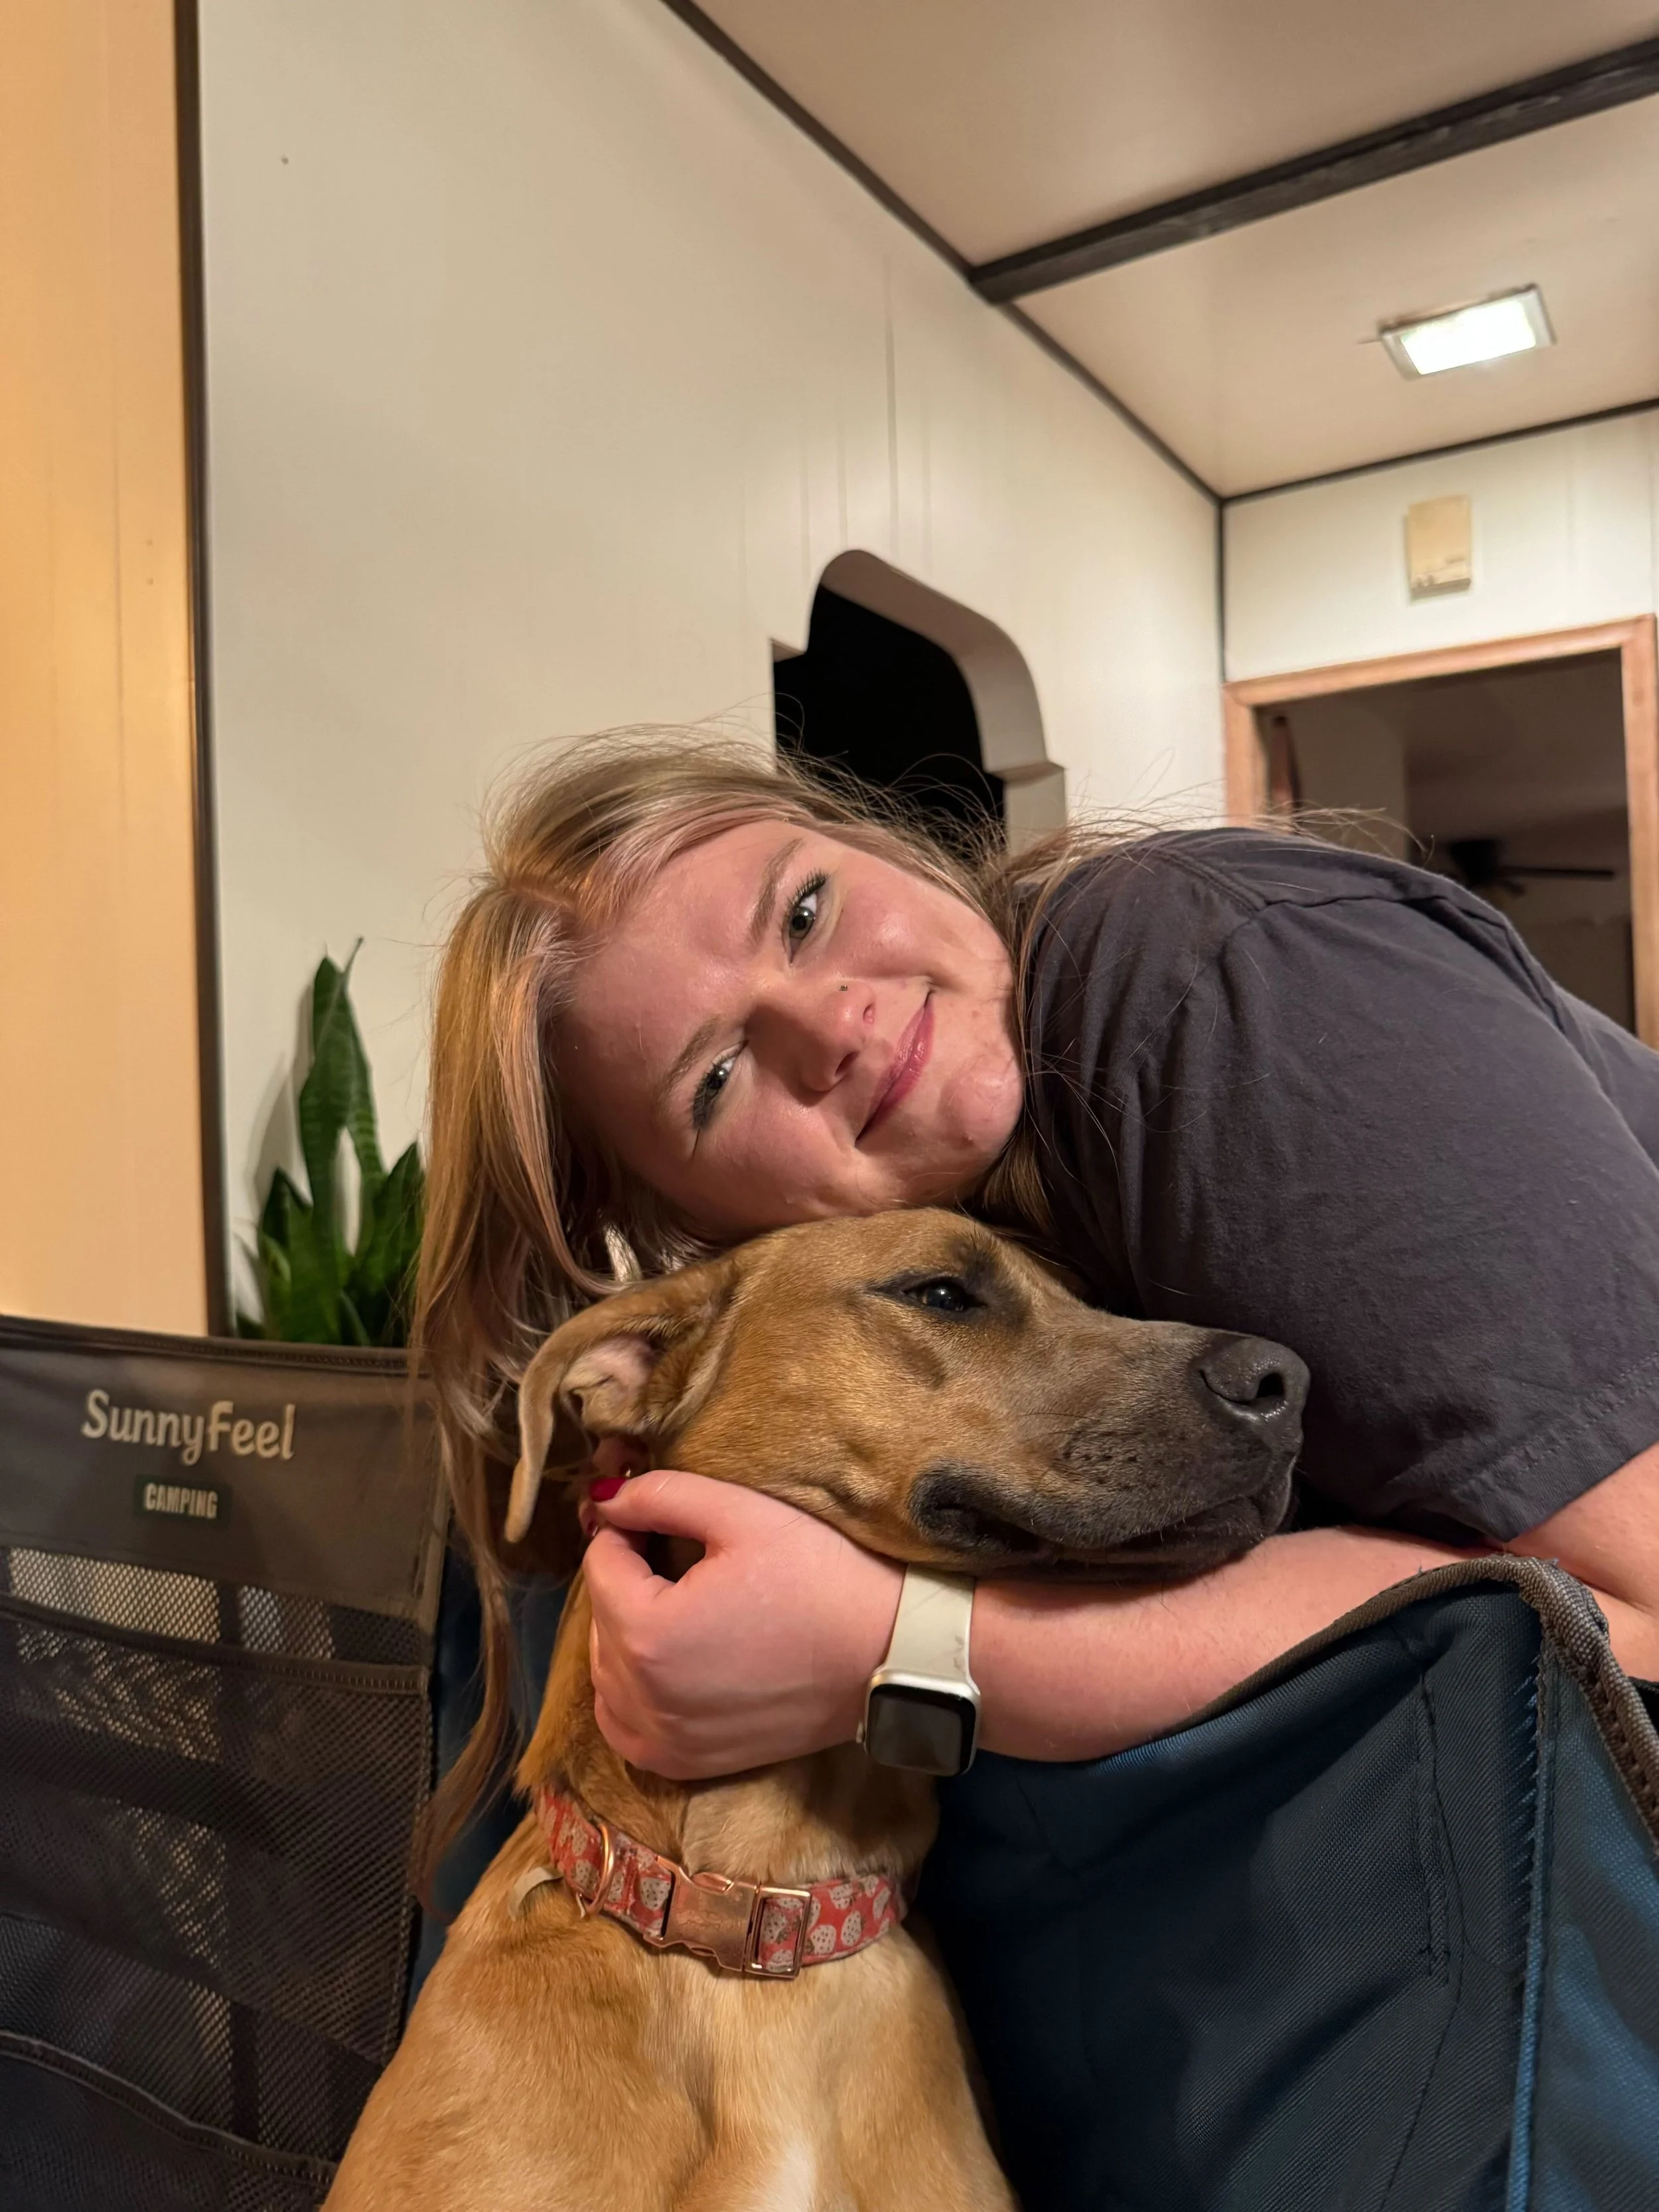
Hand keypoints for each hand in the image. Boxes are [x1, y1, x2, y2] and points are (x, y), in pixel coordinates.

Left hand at [582, 1471, 902, 1779]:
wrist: (889, 1653)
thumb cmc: (821, 1576)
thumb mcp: (742, 1515)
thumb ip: (661, 1495)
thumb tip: (602, 1497)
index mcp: (650, 1633)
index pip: (601, 1562)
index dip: (628, 1528)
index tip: (665, 1517)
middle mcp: (645, 1697)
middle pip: (599, 1617)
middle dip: (627, 1579)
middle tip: (677, 1555)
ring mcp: (665, 1738)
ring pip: (605, 1673)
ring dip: (624, 1633)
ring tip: (678, 1603)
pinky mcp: (688, 1763)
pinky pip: (623, 1728)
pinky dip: (628, 1694)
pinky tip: (664, 1664)